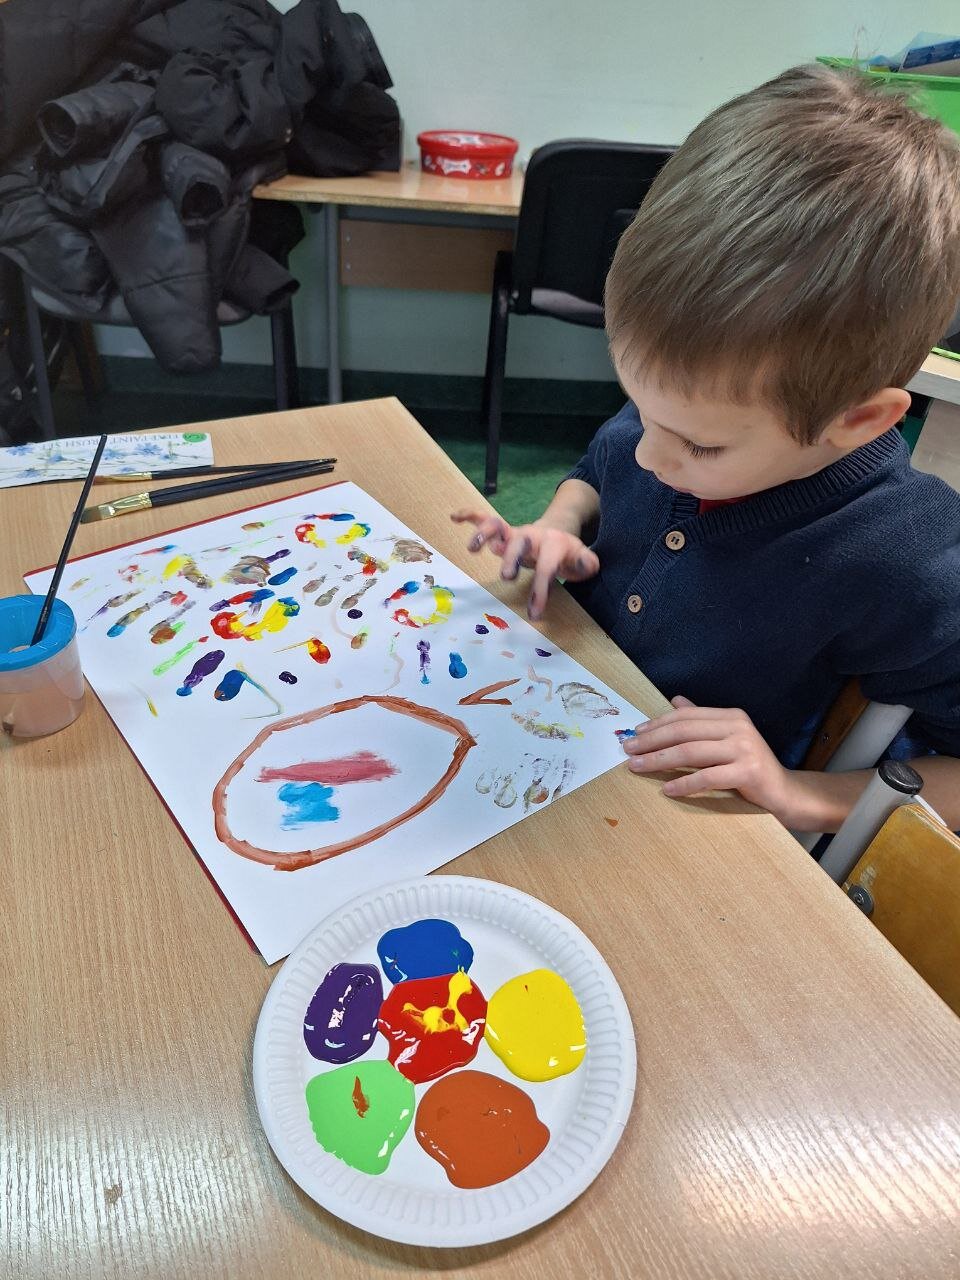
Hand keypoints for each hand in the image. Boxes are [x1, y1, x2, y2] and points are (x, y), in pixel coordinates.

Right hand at [451, 509, 598, 620]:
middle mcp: (531, 536)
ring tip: (472, 548)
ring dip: (484, 534)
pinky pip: (484, 518)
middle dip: (512, 558)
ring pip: (498, 525)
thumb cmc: (568, 556)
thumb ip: (586, 564)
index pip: (546, 567)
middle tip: (506, 577)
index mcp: (554, 544)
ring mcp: (515, 532)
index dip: (540, 590)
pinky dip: (470, 516)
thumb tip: (580, 565)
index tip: (534, 614)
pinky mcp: (503, 531)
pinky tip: (455, 517)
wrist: (559, 536)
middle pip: (520, 543)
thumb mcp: (584, 562)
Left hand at [621, 695, 799, 821]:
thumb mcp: (725, 738)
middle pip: (684, 732)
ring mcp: (744, 749)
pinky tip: (667, 789)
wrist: (784, 792)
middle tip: (628, 750)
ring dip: (659, 760)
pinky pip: (707, 777)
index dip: (658, 724)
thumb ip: (702, 721)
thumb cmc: (749, 766)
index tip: (635, 734)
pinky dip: (684, 783)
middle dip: (652, 741)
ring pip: (691, 752)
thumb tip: (675, 700)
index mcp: (730, 716)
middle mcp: (738, 727)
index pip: (686, 717)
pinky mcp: (748, 772)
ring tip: (637, 767)